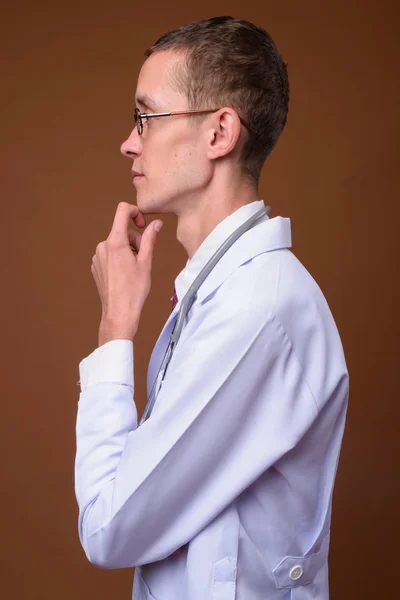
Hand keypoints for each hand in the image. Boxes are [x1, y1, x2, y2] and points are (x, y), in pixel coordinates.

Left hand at [91, 202, 162, 345]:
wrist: (119, 312)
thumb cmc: (134, 290)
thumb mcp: (146, 261)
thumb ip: (150, 239)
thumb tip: (156, 224)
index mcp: (115, 242)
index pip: (122, 211)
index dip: (135, 212)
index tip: (143, 224)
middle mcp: (102, 246)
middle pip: (122, 231)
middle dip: (135, 240)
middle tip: (142, 259)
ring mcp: (97, 257)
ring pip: (117, 244)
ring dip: (127, 251)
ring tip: (133, 270)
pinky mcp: (96, 266)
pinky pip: (110, 255)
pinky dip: (119, 259)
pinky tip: (124, 275)